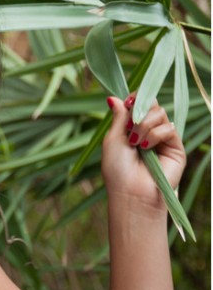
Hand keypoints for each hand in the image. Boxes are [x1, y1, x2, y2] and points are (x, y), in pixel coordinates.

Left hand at [102, 94, 185, 211]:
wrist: (132, 191)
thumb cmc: (117, 169)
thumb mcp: (113, 139)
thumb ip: (118, 118)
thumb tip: (113, 97)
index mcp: (132, 129)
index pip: (139, 104)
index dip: (136, 98)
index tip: (128, 102)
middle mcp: (149, 131)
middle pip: (152, 104)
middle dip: (139, 112)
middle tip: (130, 128)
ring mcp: (163, 139)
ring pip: (160, 114)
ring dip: (144, 125)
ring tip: (136, 143)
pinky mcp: (176, 147)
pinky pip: (169, 128)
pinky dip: (155, 135)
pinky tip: (146, 147)